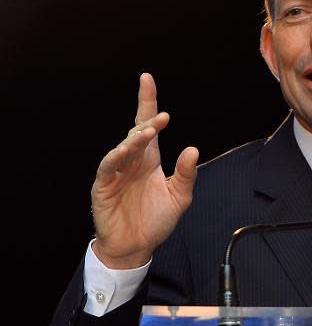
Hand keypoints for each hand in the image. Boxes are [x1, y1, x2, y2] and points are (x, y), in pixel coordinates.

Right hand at [90, 73, 198, 268]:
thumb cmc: (156, 220)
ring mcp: (116, 172)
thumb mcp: (179, 197)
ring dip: (135, 138)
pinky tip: (126, 150)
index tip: (147, 79)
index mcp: (149, 159)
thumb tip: (193, 149)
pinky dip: (117, 156)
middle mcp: (132, 161)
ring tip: (149, 131)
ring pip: (124, 147)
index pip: (147, 125)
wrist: (136, 247)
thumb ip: (186, 175)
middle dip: (147, 121)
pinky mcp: (103, 185)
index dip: (147, 101)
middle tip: (163, 116)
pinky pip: (108, 166)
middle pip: (136, 132)